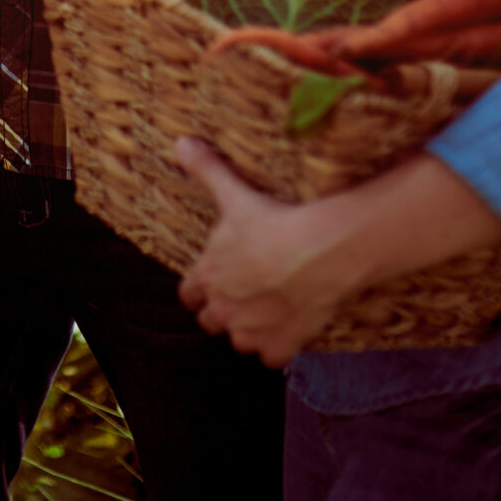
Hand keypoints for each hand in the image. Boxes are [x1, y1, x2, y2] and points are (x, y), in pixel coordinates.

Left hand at [171, 136, 355, 367]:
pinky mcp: (283, 345)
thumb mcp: (234, 193)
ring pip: (241, 341)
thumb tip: (181, 142)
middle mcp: (224, 310)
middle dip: (224, 311)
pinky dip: (280, 347)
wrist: (320, 251)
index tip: (212, 284)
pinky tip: (291, 329)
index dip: (199, 290)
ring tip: (268, 311)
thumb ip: (206, 170)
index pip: (189, 295)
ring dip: (250, 331)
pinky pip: (273, 358)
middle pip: (212, 322)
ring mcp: (252, 331)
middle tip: (245, 295)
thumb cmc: (273, 222)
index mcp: (207, 278)